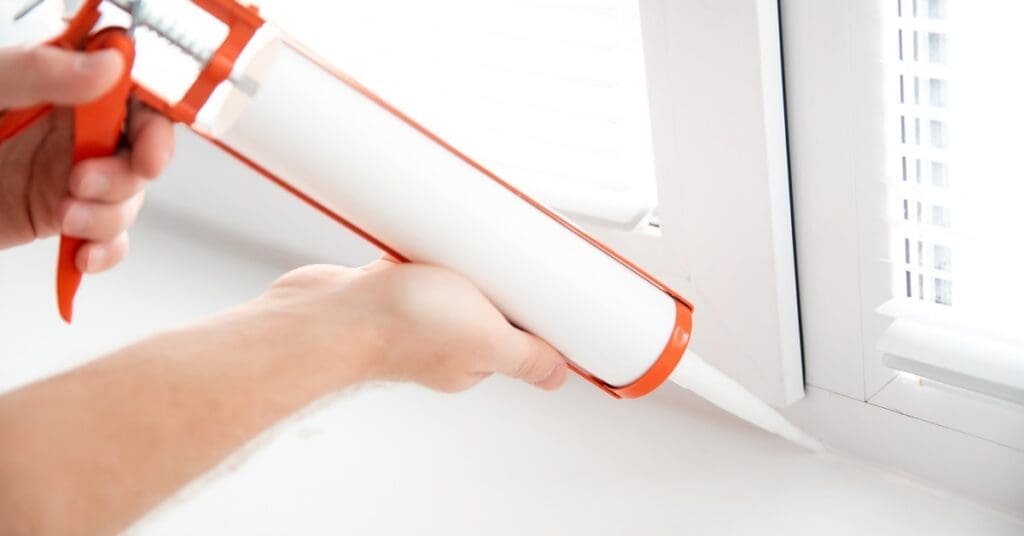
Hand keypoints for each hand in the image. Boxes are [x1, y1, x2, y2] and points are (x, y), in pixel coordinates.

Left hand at [0, 46, 173, 270]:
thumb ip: (39, 72)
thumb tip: (107, 65)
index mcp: (56, 81)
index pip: (130, 83)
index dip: (153, 111)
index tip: (145, 138)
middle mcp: (70, 127)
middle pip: (141, 145)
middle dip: (132, 171)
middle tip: (89, 182)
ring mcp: (68, 174)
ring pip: (129, 195)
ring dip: (110, 214)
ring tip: (66, 217)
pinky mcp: (57, 217)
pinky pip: (108, 237)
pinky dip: (105, 251)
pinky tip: (80, 255)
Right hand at [251, 260, 568, 392]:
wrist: (326, 312)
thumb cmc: (400, 326)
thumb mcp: (486, 338)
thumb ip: (525, 357)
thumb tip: (557, 376)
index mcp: (470, 362)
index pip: (515, 339)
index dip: (531, 313)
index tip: (539, 287)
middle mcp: (440, 344)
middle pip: (485, 306)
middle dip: (492, 279)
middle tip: (494, 259)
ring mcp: (411, 316)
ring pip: (450, 282)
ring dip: (456, 261)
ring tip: (454, 249)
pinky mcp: (385, 290)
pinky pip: (415, 264)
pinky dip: (421, 251)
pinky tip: (421, 241)